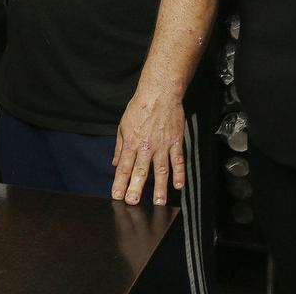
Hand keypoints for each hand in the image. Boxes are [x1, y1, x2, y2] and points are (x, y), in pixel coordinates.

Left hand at [110, 91, 185, 205]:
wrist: (160, 93)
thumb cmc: (140, 107)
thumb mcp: (123, 125)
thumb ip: (120, 146)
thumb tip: (115, 163)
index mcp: (131, 142)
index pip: (123, 167)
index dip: (119, 183)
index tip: (117, 196)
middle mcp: (146, 146)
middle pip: (140, 172)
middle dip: (136, 189)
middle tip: (133, 203)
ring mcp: (162, 145)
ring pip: (161, 170)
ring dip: (160, 188)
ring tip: (159, 202)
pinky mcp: (176, 142)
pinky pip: (178, 161)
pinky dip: (179, 174)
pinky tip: (179, 185)